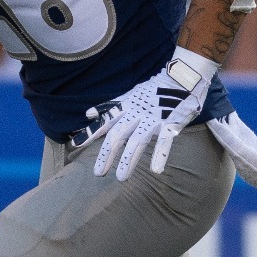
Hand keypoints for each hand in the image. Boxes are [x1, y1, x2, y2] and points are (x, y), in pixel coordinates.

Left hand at [84, 48, 215, 180]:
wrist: (181, 78)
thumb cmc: (154, 90)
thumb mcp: (129, 96)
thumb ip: (109, 108)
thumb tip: (87, 114)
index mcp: (127, 107)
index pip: (106, 121)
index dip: (91, 133)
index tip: (75, 145)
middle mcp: (137, 113)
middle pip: (118, 135)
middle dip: (107, 154)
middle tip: (98, 173)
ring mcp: (153, 118)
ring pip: (138, 141)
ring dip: (129, 160)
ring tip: (121, 177)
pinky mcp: (170, 123)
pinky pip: (165, 141)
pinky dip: (160, 155)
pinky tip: (156, 170)